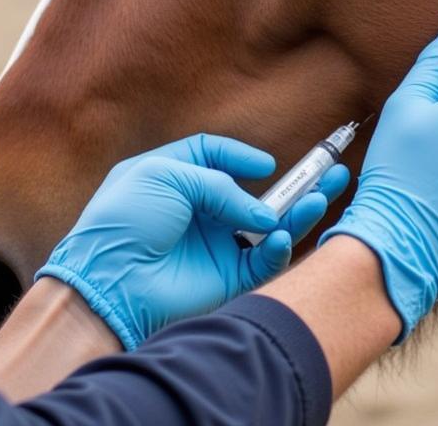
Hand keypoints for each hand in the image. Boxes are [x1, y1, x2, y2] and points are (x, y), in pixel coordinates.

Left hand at [36, 133, 348, 350]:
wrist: (107, 281)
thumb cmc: (125, 219)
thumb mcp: (169, 176)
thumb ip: (221, 187)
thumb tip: (263, 211)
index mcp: (176, 180)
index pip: (216, 158)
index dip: (241, 156)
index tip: (263, 164)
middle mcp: (199, 213)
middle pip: (256, 194)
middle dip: (294, 183)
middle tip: (330, 172)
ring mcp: (214, 246)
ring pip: (269, 226)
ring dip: (299, 212)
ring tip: (324, 195)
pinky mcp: (226, 278)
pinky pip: (263, 260)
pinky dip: (280, 246)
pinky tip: (286, 233)